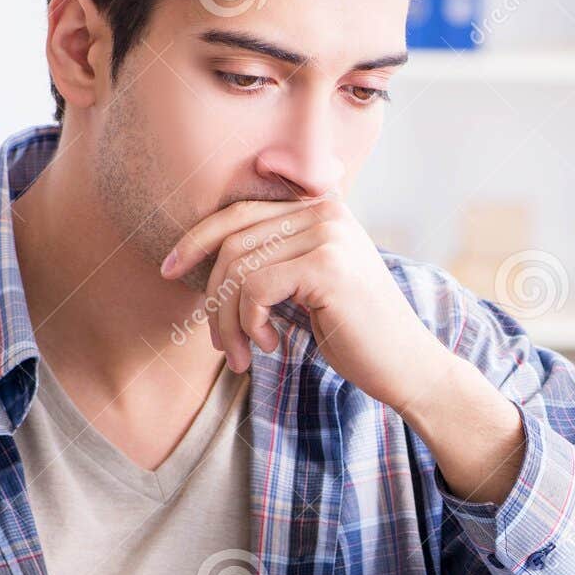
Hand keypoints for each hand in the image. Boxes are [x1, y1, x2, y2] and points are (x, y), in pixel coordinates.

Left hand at [159, 192, 450, 412]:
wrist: (406, 365)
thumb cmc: (354, 332)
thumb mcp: (307, 287)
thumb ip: (272, 261)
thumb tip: (202, 260)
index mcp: (320, 209)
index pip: (239, 212)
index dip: (196, 239)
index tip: (169, 269)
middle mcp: (325, 211)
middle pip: (232, 240)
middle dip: (212, 297)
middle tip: (218, 343)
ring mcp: (328, 235)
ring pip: (239, 268)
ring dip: (228, 321)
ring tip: (242, 353)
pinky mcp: (327, 266)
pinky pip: (256, 288)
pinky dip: (250, 324)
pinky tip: (270, 345)